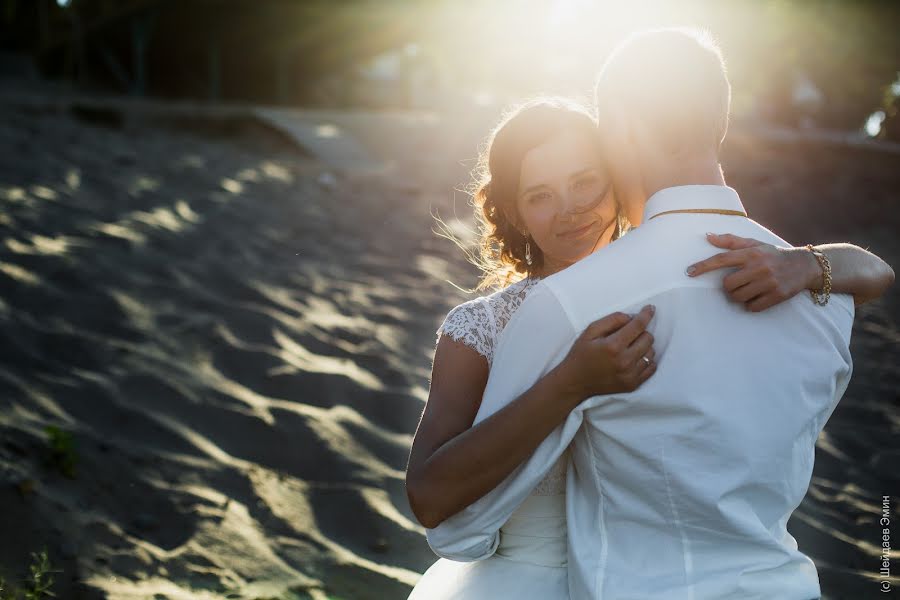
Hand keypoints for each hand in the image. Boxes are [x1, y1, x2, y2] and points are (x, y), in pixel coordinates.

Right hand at [560, 305, 656, 398]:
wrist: (575, 382)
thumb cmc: (581, 355)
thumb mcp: (590, 331)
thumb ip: (611, 320)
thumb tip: (631, 317)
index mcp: (613, 346)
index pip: (638, 326)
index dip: (646, 314)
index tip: (650, 309)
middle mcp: (624, 361)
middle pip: (648, 338)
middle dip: (640, 332)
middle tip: (628, 334)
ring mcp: (630, 375)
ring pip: (651, 352)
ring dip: (643, 346)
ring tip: (629, 347)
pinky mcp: (633, 384)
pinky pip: (651, 367)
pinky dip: (645, 360)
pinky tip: (634, 358)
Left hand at [685, 233, 819, 311]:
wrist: (804, 266)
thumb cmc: (773, 254)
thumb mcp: (754, 244)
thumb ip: (730, 241)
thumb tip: (708, 236)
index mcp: (751, 253)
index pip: (722, 259)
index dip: (703, 266)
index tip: (689, 272)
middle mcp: (759, 266)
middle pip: (728, 284)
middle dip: (729, 287)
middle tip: (738, 283)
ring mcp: (769, 282)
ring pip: (738, 297)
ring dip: (739, 296)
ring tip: (749, 289)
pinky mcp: (777, 295)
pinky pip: (752, 307)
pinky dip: (751, 304)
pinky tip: (758, 297)